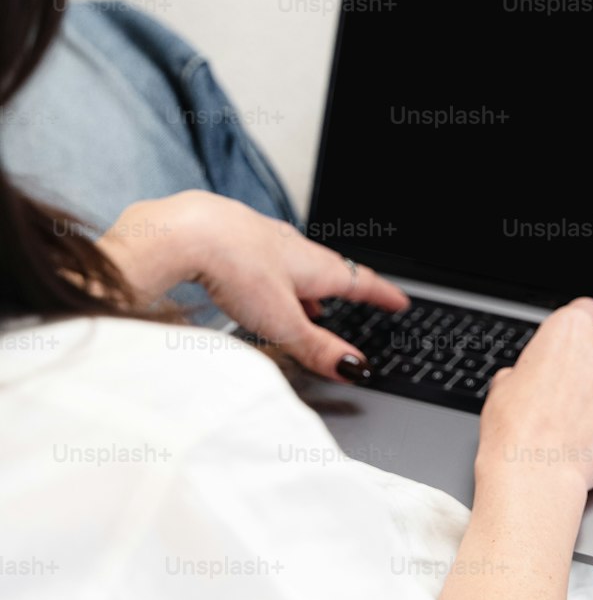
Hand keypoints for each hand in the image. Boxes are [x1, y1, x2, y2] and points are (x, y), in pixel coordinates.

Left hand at [97, 190, 407, 379]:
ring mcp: (260, 236)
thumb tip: (354, 369)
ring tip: (308, 301)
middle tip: (357, 298)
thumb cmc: (234, 269)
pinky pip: (263, 255)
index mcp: (312, 266)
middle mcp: (291, 246)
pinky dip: (272, 272)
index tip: (399, 300)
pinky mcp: (231, 233)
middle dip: (343, 287)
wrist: (185, 231)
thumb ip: (317, 347)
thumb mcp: (281, 321)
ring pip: (293, 261)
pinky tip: (256, 281)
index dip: (381, 294)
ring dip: (305, 284)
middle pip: (327, 269)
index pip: (359, 280)